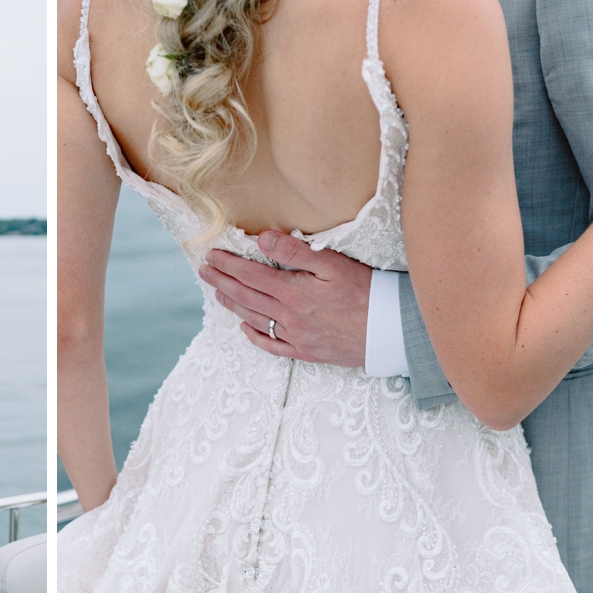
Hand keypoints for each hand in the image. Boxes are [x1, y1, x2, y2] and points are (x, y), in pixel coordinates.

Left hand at [199, 236, 371, 366]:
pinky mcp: (307, 352)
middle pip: (246, 297)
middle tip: (204, 270)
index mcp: (292, 292)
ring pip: (255, 319)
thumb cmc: (365, 291)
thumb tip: (263, 240)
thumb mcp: (333, 263)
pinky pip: (272, 345)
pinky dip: (255, 336)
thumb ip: (295, 251)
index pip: (250, 275)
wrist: (389, 331)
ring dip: (233, 304)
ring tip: (217, 292)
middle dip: (222, 281)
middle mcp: (288, 317)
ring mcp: (296, 337)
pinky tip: (246, 328)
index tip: (211, 255)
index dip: (228, 264)